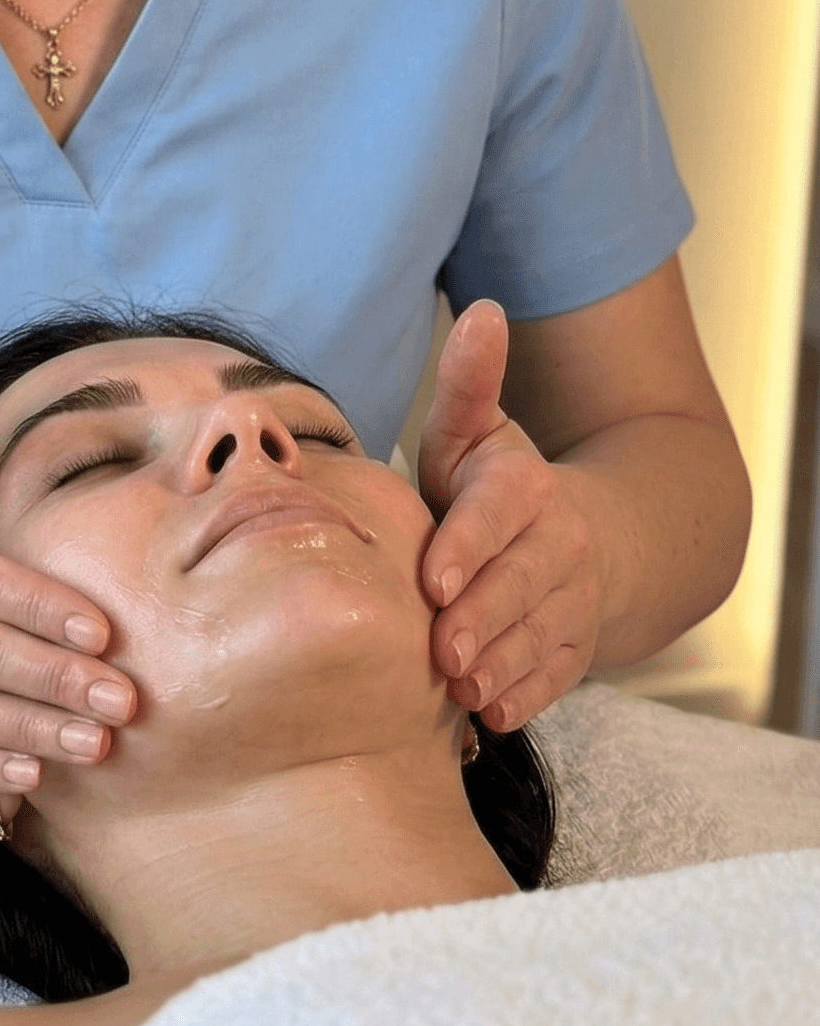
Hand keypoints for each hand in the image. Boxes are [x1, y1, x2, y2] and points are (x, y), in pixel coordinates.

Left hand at [417, 301, 602, 732]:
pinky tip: (492, 714)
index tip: (433, 581)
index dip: (469, 546)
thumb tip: (483, 311)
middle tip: (441, 651)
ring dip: (502, 663)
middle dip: (483, 618)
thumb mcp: (476, 431)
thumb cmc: (496, 487)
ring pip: (540, 635)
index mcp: (525, 487)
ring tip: (460, 686)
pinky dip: (526, 697)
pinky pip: (556, 677)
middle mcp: (560, 544)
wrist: (592, 542)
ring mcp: (573, 602)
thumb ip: (467, 381)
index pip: (501, 514)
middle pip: (522, 583)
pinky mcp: (575, 649)